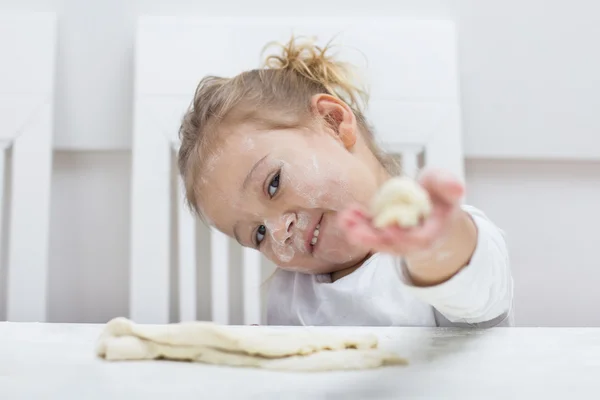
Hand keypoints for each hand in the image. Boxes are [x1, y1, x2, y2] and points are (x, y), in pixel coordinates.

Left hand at [338, 169, 464, 256]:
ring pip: (378, 242)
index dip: (404, 236)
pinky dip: (358, 224)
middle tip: (355, 231)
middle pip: (393, 246)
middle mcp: (414, 242)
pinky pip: (370, 232)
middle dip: (373, 239)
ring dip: (360, 233)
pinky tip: (347, 214)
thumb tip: (457, 187)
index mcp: (433, 233)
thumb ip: (449, 185)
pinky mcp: (384, 233)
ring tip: (345, 220)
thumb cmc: (440, 196)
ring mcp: (397, 240)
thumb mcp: (447, 188)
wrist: (434, 207)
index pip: (419, 240)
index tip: (388, 227)